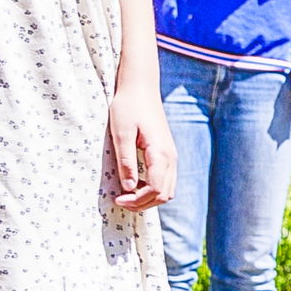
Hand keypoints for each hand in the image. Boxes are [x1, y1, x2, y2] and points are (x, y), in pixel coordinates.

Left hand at [102, 84, 169, 213]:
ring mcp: (171, 156)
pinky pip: (166, 180)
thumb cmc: (128, 107)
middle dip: (143, 203)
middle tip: (121, 201)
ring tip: (127, 195)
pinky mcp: (167, 153)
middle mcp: (171, 157)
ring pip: (168, 190)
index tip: (118, 199)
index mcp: (160, 153)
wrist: (141, 87)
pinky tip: (135, 183)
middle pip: (164, 194)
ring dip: (149, 198)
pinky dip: (153, 189)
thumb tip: (128, 188)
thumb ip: (126, 161)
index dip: (136, 200)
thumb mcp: (121, 133)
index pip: (154, 189)